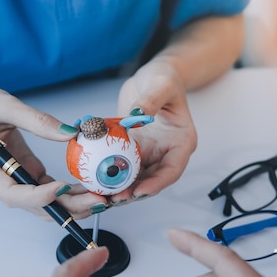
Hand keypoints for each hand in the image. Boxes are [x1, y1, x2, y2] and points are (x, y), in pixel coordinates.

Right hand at [0, 83, 106, 218]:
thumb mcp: (5, 105)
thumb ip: (37, 120)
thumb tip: (71, 132)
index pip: (14, 194)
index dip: (39, 196)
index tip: (63, 187)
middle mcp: (1, 182)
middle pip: (35, 206)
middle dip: (67, 207)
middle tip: (97, 202)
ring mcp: (14, 180)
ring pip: (45, 203)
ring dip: (72, 204)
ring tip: (101, 199)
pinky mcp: (25, 174)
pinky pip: (48, 189)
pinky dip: (69, 192)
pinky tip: (90, 187)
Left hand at [114, 58, 196, 202]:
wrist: (152, 77)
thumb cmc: (164, 79)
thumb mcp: (160, 86)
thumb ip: (149, 101)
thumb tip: (137, 115)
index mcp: (181, 142)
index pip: (172, 170)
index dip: (156, 184)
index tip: (139, 191)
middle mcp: (166, 152)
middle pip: (152, 180)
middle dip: (134, 192)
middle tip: (115, 198)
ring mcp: (150, 153)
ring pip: (136, 178)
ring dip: (121, 187)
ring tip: (103, 194)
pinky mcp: (134, 150)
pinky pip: (122, 165)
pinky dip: (110, 173)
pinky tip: (96, 178)